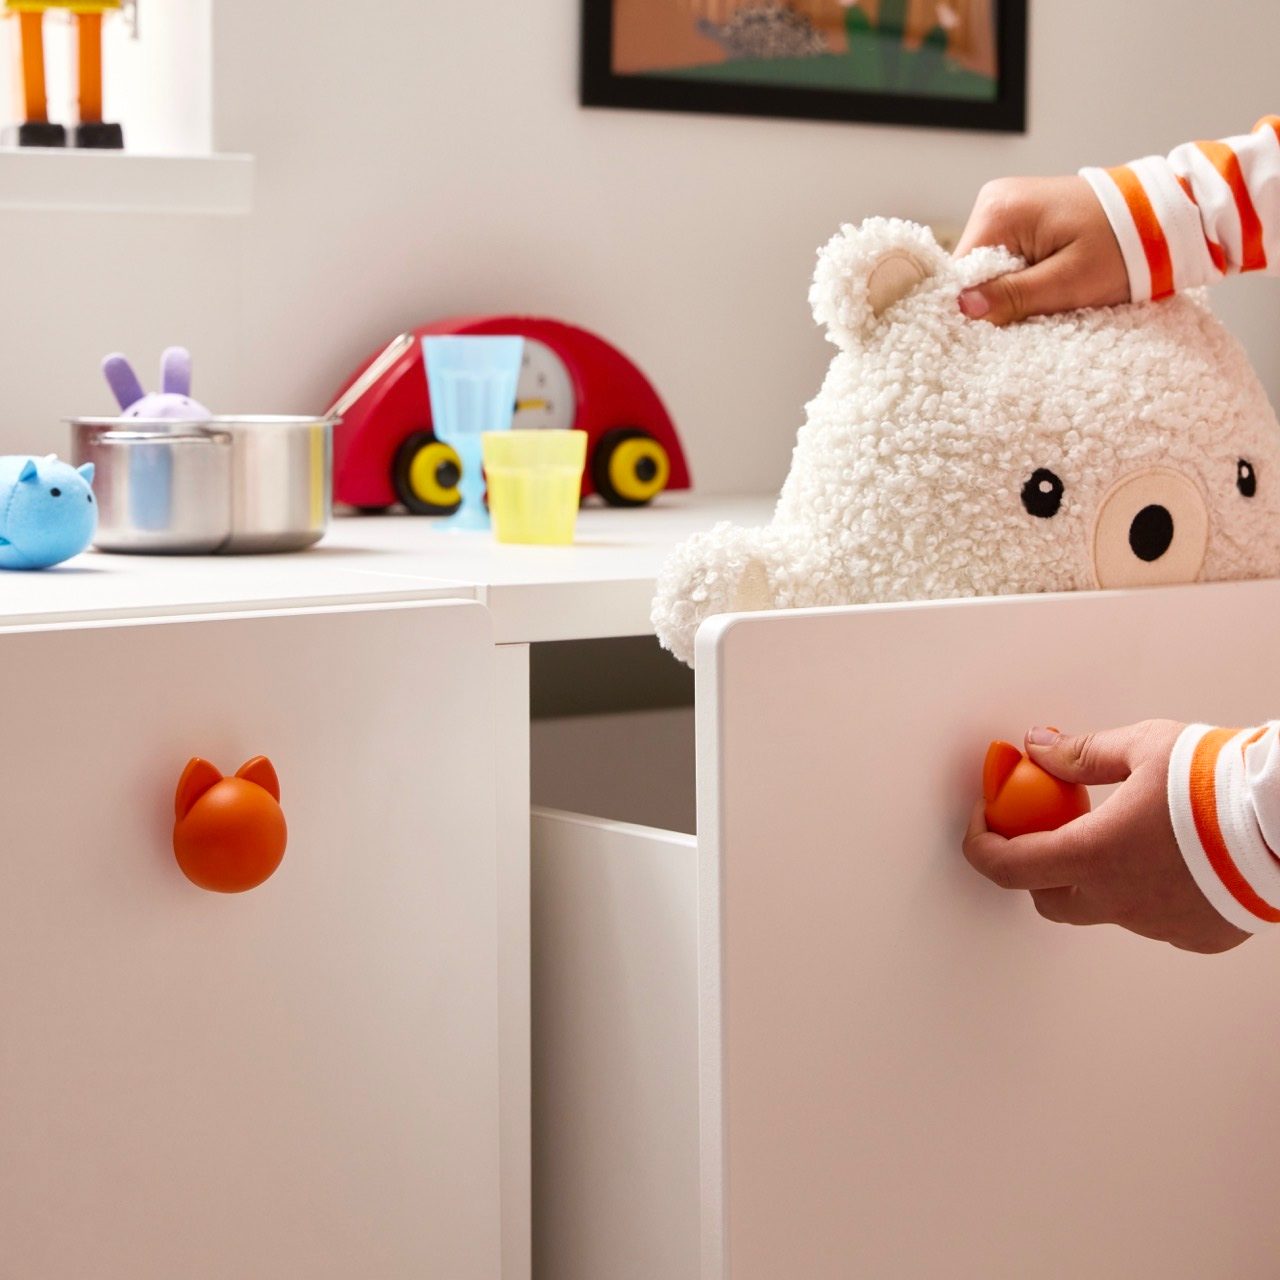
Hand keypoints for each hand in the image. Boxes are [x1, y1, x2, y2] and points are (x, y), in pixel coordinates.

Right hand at [954, 175, 1129, 324]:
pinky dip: (1021, 275)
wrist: (1164, 214)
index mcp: (999, 212)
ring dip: (1010, 288)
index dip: (974, 306)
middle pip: (970, 270)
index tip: (998, 328)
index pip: (960, 274)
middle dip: (995, 297)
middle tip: (1032, 312)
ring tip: (1046, 294)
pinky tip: (1046, 280)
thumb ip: (1012, 296)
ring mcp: (1007, 204)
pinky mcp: (1022, 213)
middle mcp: (994, 200)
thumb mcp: (1068, 281)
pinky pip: (1005, 255)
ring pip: (987, 266)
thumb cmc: (1123, 245)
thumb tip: (963, 308)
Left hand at [963, 721, 1249, 953]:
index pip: (1004, 866)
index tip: (985, 820)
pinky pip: (1152, 919)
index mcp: (1092, 855)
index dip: (981, 844)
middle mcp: (1118, 900)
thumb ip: (1081, 755)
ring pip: (1102, 909)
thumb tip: (1038, 747)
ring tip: (1121, 834)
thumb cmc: (1219, 782)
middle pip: (1047, 897)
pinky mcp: (1196, 935)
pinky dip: (1144, 892)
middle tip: (1048, 827)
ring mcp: (1158, 924)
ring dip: (1095, 878)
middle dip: (1034, 866)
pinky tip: (1166, 859)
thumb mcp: (1141, 748)